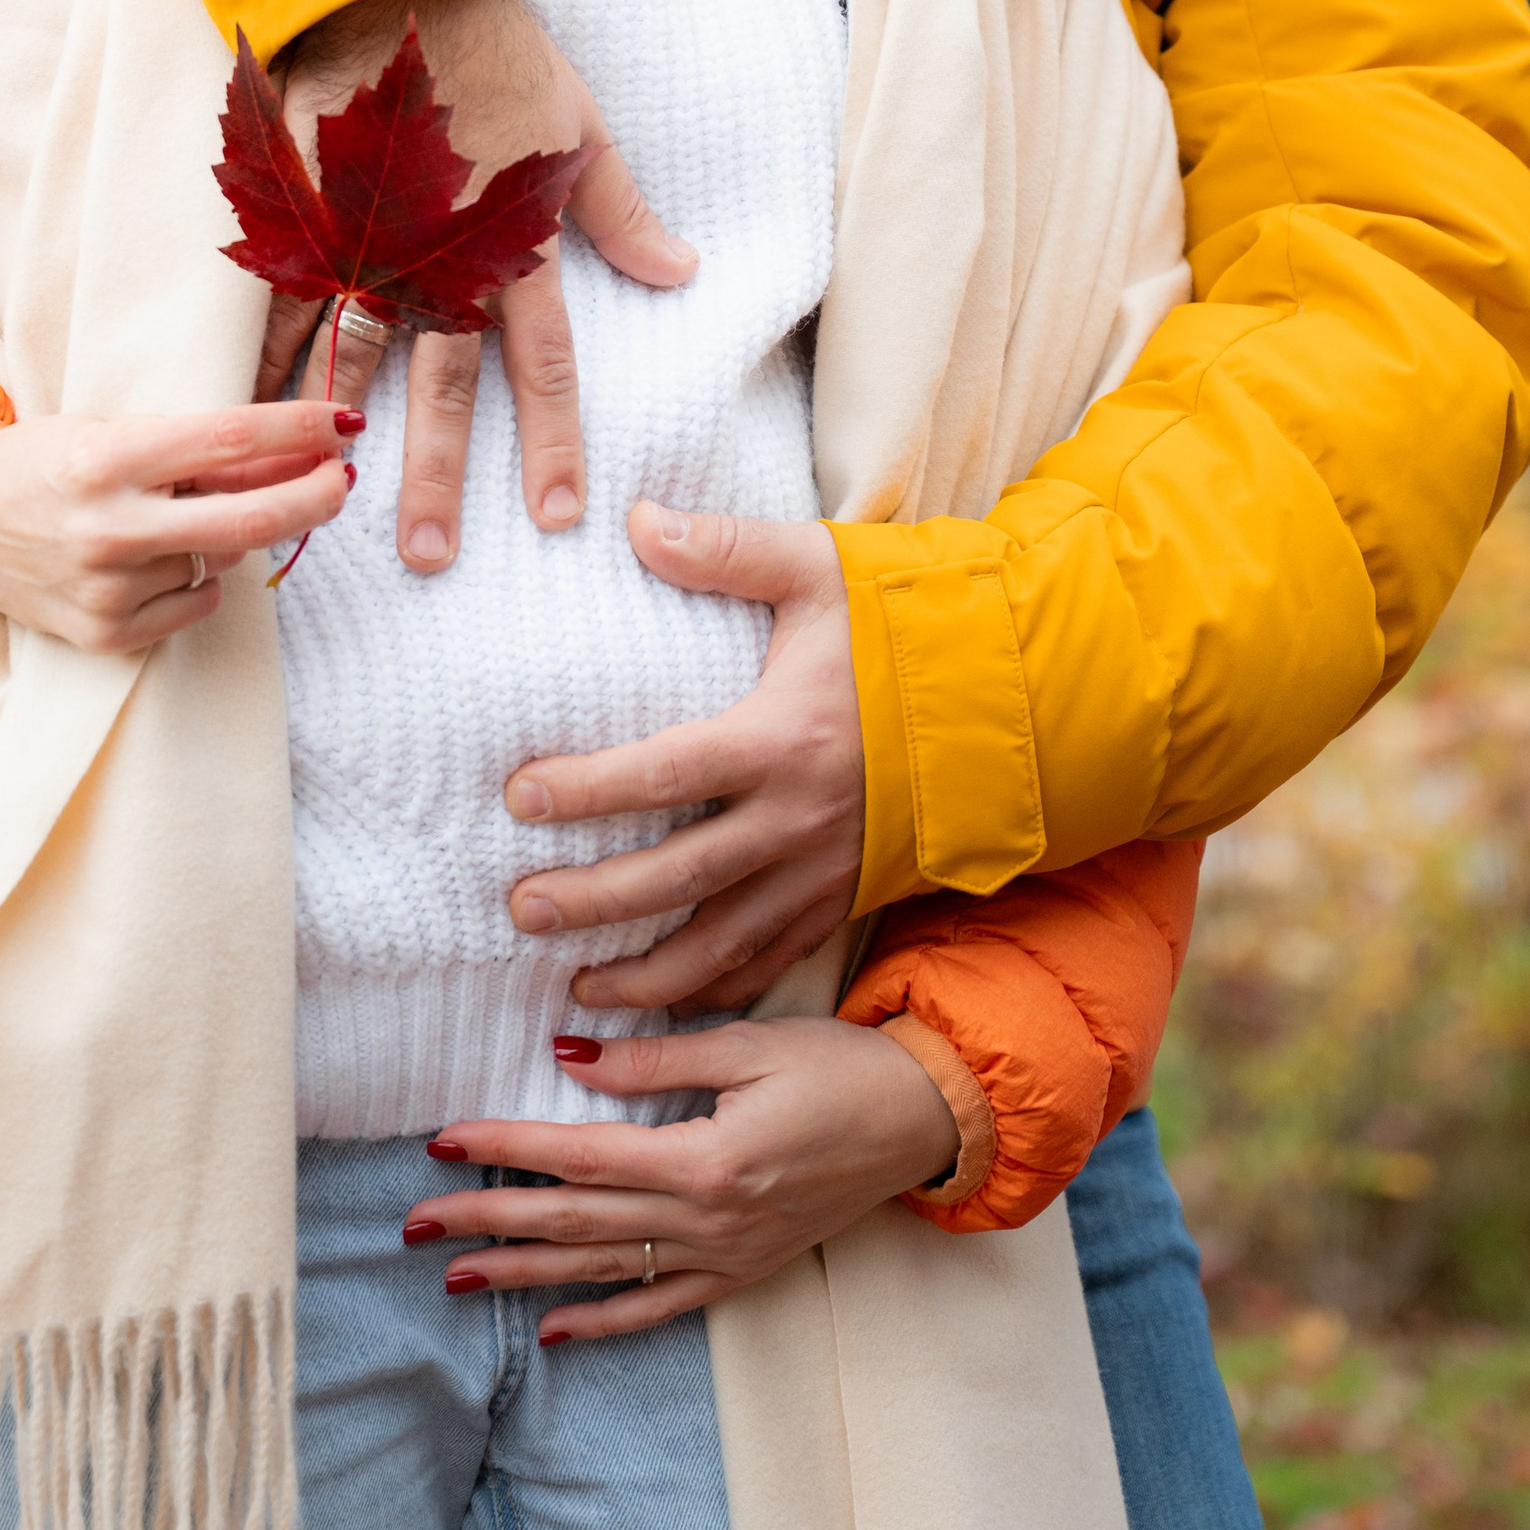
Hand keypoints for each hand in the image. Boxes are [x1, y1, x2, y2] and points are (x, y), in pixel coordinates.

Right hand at [0, 399, 357, 651]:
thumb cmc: (38, 462)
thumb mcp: (108, 429)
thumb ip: (193, 448)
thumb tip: (293, 455)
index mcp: (105, 457)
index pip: (229, 438)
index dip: (298, 429)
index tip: (342, 422)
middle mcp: (108, 527)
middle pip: (250, 518)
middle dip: (314, 496)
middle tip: (342, 479)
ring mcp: (106, 589)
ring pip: (221, 559)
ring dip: (224, 534)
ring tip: (171, 514)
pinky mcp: (103, 636)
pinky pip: (195, 604)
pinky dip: (196, 580)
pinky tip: (157, 557)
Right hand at [253, 0, 694, 568]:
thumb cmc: (501, 50)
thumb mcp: (582, 127)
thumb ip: (620, 210)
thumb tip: (680, 270)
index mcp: (511, 243)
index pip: (542, 362)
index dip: (550, 439)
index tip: (554, 513)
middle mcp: (439, 258)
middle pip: (445, 386)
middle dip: (439, 474)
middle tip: (430, 557)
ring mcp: (366, 241)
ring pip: (356, 357)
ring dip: (337, 435)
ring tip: (320, 503)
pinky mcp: (306, 216)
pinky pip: (279, 301)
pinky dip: (260, 358)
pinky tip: (239, 413)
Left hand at [405, 1016, 958, 1340]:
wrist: (923, 1121)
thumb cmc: (840, 1068)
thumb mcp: (749, 1044)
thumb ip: (656, 1059)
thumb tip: (568, 1057)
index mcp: (706, 1158)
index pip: (580, 1157)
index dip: (505, 1148)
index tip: (441, 1141)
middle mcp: (707, 1219)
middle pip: (575, 1223)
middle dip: (488, 1221)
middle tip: (413, 1222)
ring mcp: (725, 1255)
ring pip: (603, 1270)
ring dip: (524, 1274)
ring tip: (452, 1276)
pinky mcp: (743, 1271)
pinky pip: (660, 1305)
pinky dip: (602, 1321)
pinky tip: (550, 1330)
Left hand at [503, 505, 863, 1011]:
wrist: (1009, 702)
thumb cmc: (906, 631)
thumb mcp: (823, 571)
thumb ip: (730, 547)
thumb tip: (639, 520)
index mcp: (784, 739)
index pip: (666, 774)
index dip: (588, 790)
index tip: (519, 797)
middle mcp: (799, 820)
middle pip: (679, 877)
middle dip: (595, 901)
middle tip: (522, 909)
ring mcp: (823, 872)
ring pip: (722, 944)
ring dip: (646, 975)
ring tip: (573, 989)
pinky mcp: (842, 901)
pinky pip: (772, 963)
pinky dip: (717, 994)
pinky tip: (666, 1008)